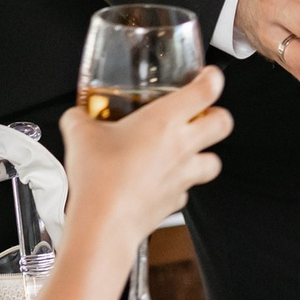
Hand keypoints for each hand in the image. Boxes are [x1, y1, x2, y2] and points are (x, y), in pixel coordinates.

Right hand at [58, 67, 232, 249]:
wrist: (104, 223)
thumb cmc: (100, 178)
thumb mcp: (80, 135)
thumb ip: (79, 119)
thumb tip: (76, 116)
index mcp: (165, 121)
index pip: (206, 91)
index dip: (212, 79)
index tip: (208, 76)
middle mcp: (181, 146)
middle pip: (223, 123)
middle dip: (218, 115)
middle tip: (203, 113)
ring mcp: (183, 176)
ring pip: (214, 162)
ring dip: (205, 154)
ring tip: (188, 150)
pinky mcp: (175, 201)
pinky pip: (187, 190)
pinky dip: (179, 185)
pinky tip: (162, 181)